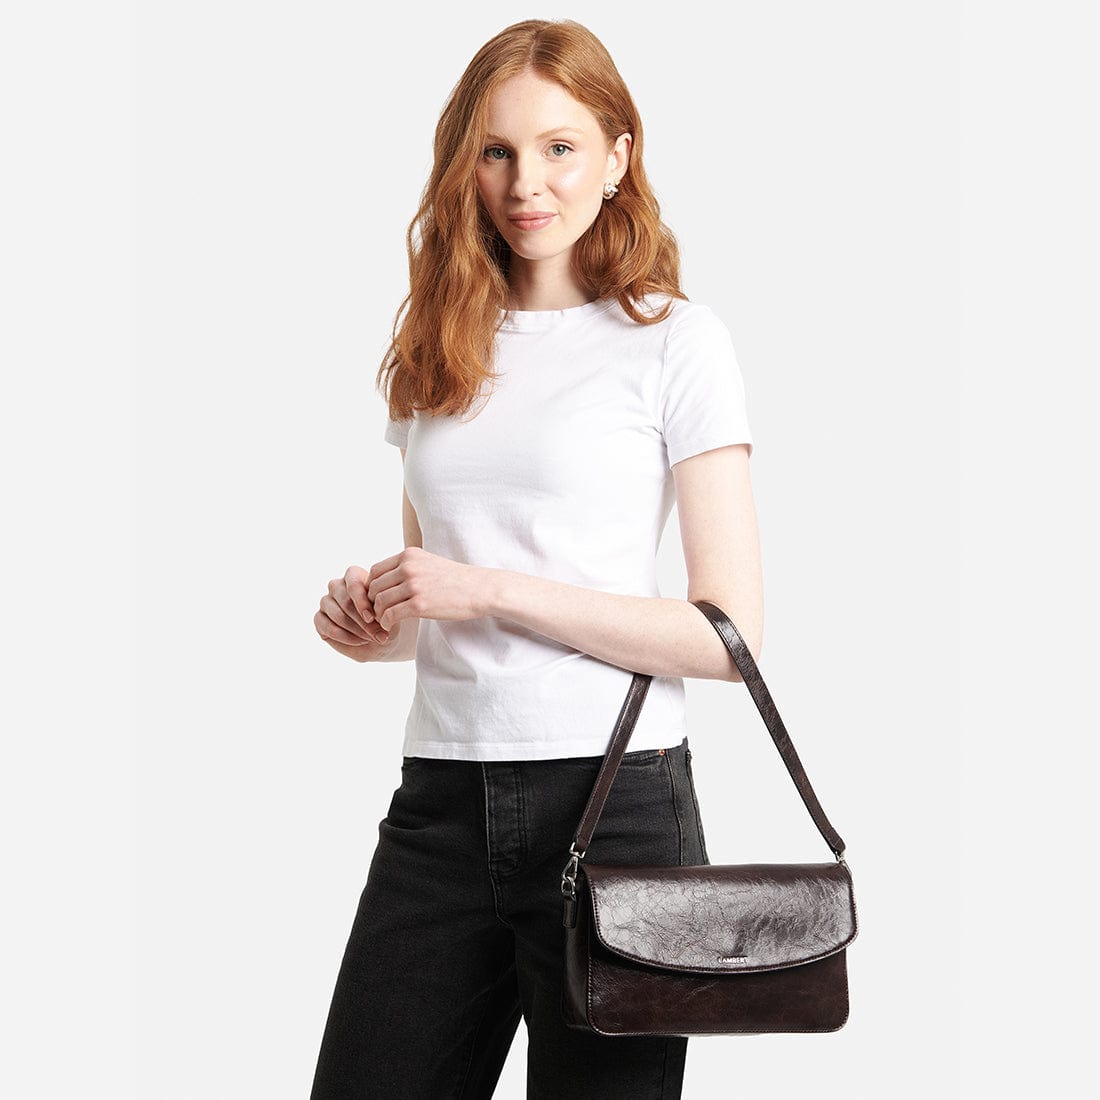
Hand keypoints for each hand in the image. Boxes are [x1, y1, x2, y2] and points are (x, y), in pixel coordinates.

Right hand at [315, 565, 394, 661]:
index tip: (373, 618)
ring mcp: (325, 602)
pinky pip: (327, 628)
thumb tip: (371, 618)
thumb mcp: (388, 613)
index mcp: (353, 575)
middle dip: (363, 622)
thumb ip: (381, 610)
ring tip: (372, 638)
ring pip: (337, 616)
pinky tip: (360, 641)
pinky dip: (345, 637)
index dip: (362, 603)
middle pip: (345, 602)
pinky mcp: (319, 619)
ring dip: (356, 630)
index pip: (353, 585)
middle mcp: (336, 585)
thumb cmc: (385, 619)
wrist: (380, 637)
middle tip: (378, 635)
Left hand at [366, 546, 490, 631]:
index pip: (376, 571)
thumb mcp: (429, 563)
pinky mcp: (419, 605)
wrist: (480, 589)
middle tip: (379, 614)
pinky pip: (390, 615)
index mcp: (409, 555)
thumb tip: (387, 579)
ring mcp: (413, 585)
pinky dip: (386, 623)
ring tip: (385, 621)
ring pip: (379, 602)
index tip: (379, 600)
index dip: (372, 588)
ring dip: (378, 615)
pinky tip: (391, 626)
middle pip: (374, 587)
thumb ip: (409, 567)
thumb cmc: (456, 579)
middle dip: (372, 603)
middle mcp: (408, 567)